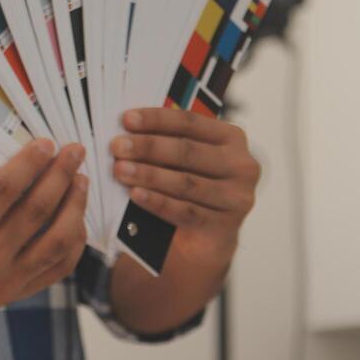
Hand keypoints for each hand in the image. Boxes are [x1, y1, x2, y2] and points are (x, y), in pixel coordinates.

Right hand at [0, 140, 88, 334]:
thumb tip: (26, 171)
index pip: (5, 189)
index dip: (30, 162)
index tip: (47, 143)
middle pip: (37, 210)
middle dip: (61, 175)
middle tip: (75, 152)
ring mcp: (7, 279)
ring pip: (58, 239)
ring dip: (76, 206)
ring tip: (81, 183)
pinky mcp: (19, 292)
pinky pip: (60, 266)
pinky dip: (74, 241)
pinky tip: (77, 220)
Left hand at [111, 108, 260, 266]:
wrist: (204, 240)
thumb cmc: (189, 191)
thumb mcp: (183, 163)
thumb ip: (167, 143)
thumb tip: (127, 129)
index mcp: (231, 139)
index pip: (191, 123)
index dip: (157, 119)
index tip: (127, 119)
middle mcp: (241, 165)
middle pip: (188, 151)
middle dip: (148, 147)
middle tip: (117, 147)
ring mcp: (236, 197)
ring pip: (186, 182)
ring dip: (149, 175)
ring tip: (120, 170)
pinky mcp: (225, 225)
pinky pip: (185, 211)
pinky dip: (158, 202)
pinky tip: (136, 195)